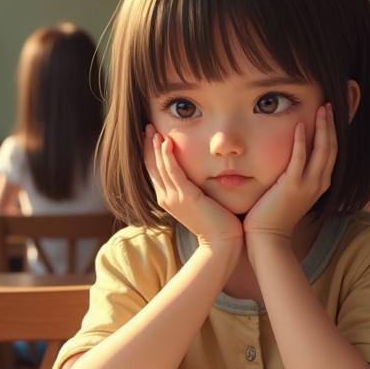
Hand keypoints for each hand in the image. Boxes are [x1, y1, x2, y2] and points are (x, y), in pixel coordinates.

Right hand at [144, 125, 242, 248]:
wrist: (222, 242)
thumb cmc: (217, 222)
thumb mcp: (199, 201)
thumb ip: (194, 187)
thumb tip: (197, 173)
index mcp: (167, 198)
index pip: (154, 170)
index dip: (150, 152)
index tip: (150, 134)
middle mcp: (166, 197)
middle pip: (151, 166)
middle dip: (148, 145)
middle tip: (147, 126)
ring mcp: (173, 198)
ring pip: (159, 167)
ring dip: (155, 146)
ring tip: (153, 130)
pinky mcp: (185, 197)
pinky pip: (172, 172)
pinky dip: (168, 157)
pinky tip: (166, 142)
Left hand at [243, 103, 337, 245]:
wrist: (268, 238)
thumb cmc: (273, 215)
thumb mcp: (289, 192)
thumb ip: (293, 175)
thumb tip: (289, 161)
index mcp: (319, 183)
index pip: (331, 152)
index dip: (333, 132)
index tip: (330, 114)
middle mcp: (319, 183)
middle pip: (331, 147)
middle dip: (332, 124)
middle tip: (331, 104)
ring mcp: (308, 185)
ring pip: (322, 150)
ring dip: (322, 127)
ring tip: (322, 108)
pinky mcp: (292, 187)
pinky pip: (300, 159)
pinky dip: (301, 142)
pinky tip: (300, 125)